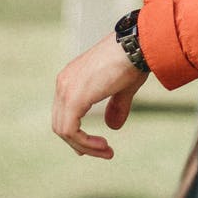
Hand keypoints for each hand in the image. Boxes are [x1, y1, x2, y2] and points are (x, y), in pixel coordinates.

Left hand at [52, 32, 147, 158]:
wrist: (136, 46)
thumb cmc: (133, 61)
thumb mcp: (123, 88)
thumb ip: (115, 106)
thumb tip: (112, 127)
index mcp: (71, 76)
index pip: (65, 111)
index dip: (77, 132)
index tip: (95, 144)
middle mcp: (64, 82)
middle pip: (61, 122)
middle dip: (79, 142)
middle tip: (101, 151)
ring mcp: (66, 89)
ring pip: (64, 130)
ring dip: (84, 145)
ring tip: (106, 151)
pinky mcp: (73, 99)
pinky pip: (70, 131)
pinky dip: (85, 143)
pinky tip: (103, 146)